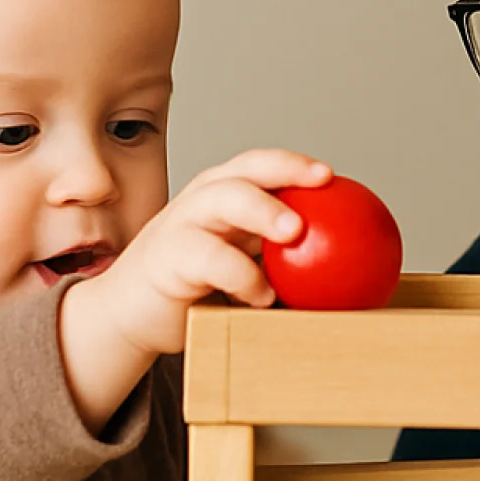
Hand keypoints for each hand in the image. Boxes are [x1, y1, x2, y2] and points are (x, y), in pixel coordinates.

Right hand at [59, 149, 328, 430]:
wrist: (131, 315)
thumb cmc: (196, 289)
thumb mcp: (245, 267)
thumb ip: (282, 262)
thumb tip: (348, 277)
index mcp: (226, 196)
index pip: (264, 168)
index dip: (296, 165)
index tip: (332, 176)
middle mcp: (204, 200)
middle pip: (246, 170)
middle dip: (285, 169)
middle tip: (322, 180)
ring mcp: (182, 224)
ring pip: (223, 200)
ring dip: (261, 210)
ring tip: (295, 232)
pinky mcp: (167, 257)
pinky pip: (208, 257)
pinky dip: (241, 274)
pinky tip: (264, 294)